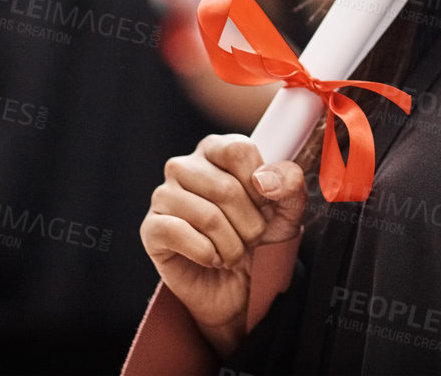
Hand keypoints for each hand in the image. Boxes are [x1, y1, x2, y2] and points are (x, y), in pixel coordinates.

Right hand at [141, 134, 305, 356]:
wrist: (242, 289)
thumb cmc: (261, 241)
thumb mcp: (288, 211)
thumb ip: (289, 185)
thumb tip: (266, 179)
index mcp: (216, 150)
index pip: (238, 150)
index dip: (260, 185)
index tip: (265, 206)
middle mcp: (185, 167)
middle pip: (225, 188)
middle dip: (250, 224)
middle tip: (251, 238)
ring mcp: (164, 196)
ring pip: (207, 216)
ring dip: (231, 245)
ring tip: (233, 252)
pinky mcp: (151, 229)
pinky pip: (178, 234)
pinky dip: (206, 254)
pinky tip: (212, 259)